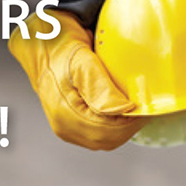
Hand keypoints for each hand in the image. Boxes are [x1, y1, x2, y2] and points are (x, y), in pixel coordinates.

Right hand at [8, 9, 143, 149]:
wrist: (41, 44)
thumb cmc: (60, 46)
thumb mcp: (82, 59)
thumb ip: (101, 87)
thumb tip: (124, 109)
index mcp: (64, 112)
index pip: (106, 131)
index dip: (130, 122)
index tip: (145, 107)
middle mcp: (63, 125)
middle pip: (107, 140)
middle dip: (129, 126)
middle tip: (144, 108)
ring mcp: (65, 128)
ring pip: (104, 141)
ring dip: (122, 128)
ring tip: (134, 109)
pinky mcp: (70, 126)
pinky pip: (97, 135)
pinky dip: (113, 127)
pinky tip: (121, 112)